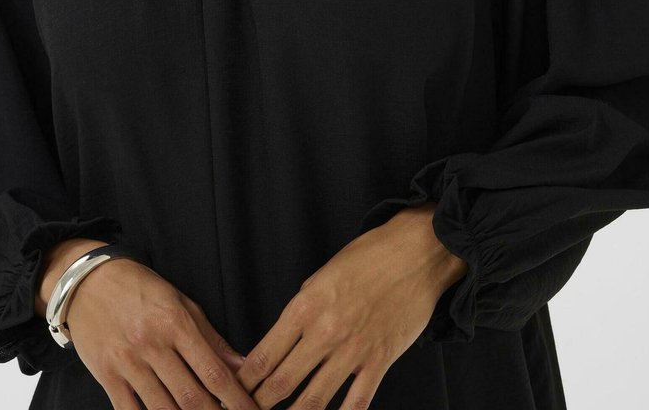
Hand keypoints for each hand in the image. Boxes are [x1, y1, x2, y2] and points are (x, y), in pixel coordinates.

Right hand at [62, 256, 261, 409]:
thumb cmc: (140, 289)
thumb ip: (211, 338)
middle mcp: (153, 344)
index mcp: (176, 323)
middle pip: (191, 396)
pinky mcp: (107, 376)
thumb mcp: (181, 302)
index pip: (213, 371)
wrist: (88, 281)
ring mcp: (128, 363)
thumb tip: (242, 366)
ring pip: (163, 409)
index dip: (237, 399)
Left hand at [230, 203, 466, 409]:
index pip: (264, 355)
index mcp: (305, 306)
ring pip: (314, 401)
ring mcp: (353, 350)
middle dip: (260, 404)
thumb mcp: (322, 275)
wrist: (415, 254)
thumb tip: (282, 341)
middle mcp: (325, 332)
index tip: (233, 392)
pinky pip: (356, 402)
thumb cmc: (367, 258)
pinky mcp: (380, 361)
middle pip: (282, 382)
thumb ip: (302, 309)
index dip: (245, 381)